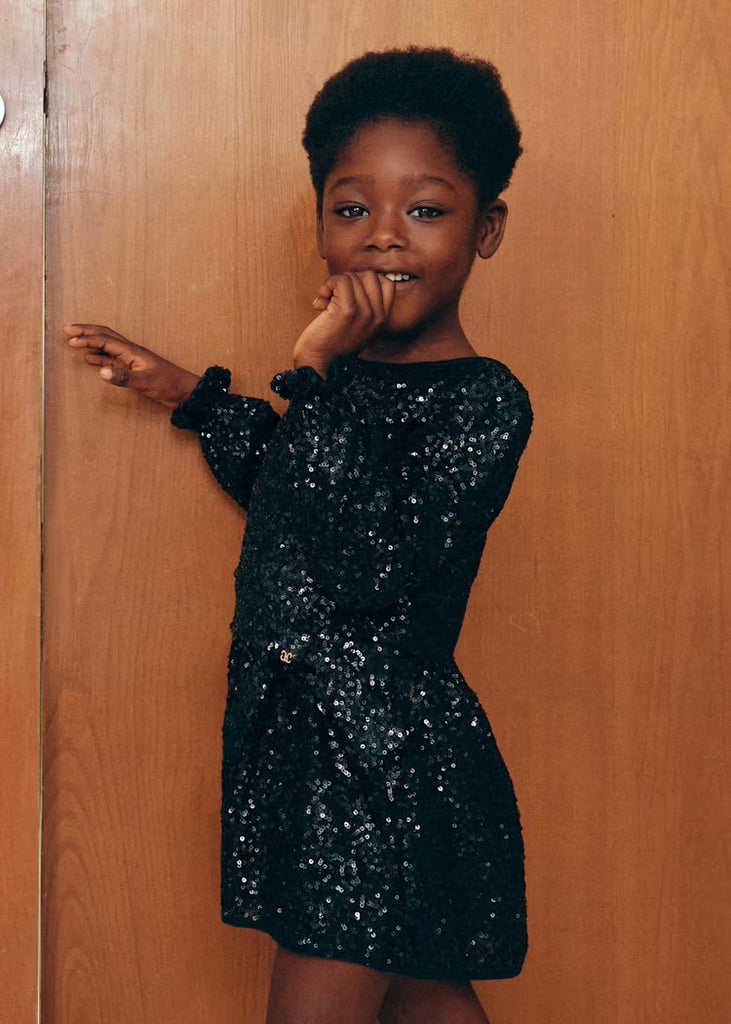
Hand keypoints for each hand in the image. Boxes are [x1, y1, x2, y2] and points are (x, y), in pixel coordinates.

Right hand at [64, 324, 199, 408]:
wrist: (184, 392)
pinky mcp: (133, 369)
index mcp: (132, 351)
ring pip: (106, 346)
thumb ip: (123, 377)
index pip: (105, 340)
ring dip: (90, 342)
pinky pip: (111, 359)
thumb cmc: (168, 384)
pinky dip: (99, 357)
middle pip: (104, 336)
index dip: (87, 339)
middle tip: (67, 330)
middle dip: (86, 332)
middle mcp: (130, 352)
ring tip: (75, 341)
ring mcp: (131, 360)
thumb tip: (101, 371)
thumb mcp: (145, 381)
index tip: (71, 339)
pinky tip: (91, 359)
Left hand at [292, 271, 395, 376]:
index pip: (386, 283)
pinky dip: (327, 285)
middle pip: (369, 275)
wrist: (319, 366)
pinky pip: (340, 280)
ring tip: (325, 302)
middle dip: (348, 280)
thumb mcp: (356, 326)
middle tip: (334, 297)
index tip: (348, 294)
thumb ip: (363, 306)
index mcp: (381, 320)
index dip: (364, 281)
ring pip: (352, 276)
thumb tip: (353, 277)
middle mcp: (377, 316)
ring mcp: (364, 313)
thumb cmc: (330, 345)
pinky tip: (320, 302)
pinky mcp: (348, 311)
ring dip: (333, 284)